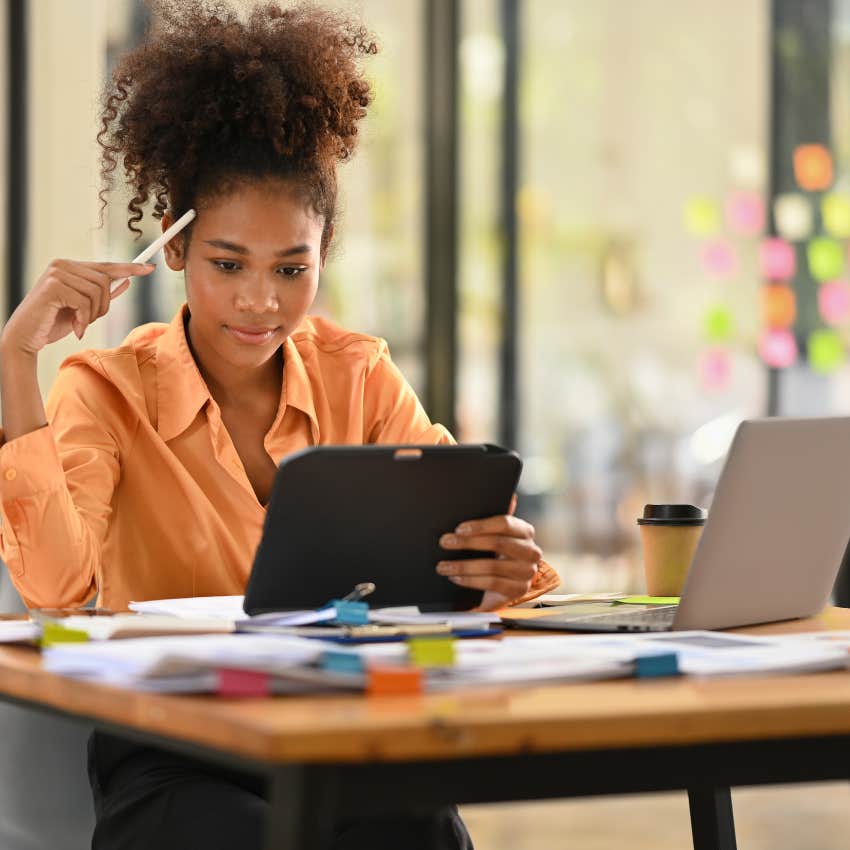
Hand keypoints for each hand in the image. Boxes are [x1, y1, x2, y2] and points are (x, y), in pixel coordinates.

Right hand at [0, 259, 154, 354]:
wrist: (26, 337)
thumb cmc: (53, 322)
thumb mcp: (84, 309)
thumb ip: (103, 294)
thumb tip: (126, 281)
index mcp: (71, 266)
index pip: (106, 266)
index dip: (130, 268)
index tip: (150, 269)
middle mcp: (63, 265)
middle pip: (105, 281)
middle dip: (104, 306)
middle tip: (89, 321)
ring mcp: (57, 273)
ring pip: (97, 292)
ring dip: (93, 314)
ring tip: (80, 324)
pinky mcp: (53, 286)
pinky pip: (84, 302)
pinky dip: (84, 320)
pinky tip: (75, 329)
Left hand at [436, 495, 542, 610]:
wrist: (503, 586)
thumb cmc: (496, 554)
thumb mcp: (495, 534)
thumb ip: (496, 518)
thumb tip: (510, 496)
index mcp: (525, 532)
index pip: (505, 524)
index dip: (481, 525)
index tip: (459, 528)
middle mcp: (531, 551)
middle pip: (497, 543)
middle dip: (467, 543)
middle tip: (445, 542)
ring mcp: (527, 572)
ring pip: (492, 566)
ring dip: (463, 566)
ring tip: (443, 566)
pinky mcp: (518, 591)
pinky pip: (492, 583)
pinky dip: (470, 580)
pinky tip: (456, 578)